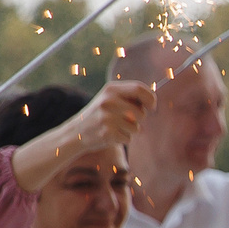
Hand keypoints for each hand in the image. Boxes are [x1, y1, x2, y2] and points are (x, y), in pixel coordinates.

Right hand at [12, 80, 151, 190]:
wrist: (75, 133)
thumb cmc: (100, 115)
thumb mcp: (110, 99)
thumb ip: (130, 97)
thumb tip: (153, 102)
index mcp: (111, 89)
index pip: (139, 88)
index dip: (150, 98)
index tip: (152, 107)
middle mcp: (109, 101)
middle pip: (141, 112)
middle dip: (139, 119)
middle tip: (125, 120)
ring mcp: (107, 117)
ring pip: (136, 128)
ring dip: (130, 131)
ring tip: (115, 127)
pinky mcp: (107, 133)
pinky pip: (128, 138)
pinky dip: (123, 139)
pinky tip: (110, 135)